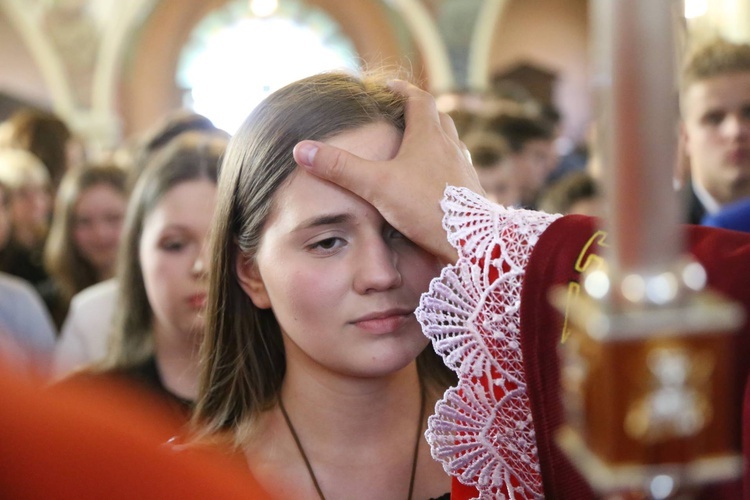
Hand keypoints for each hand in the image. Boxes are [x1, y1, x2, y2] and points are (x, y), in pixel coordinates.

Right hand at [293, 80, 484, 263]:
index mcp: (428, 136)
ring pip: (451, 143)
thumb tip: (302, 149)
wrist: (469, 240)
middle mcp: (450, 147)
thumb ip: (340, 167)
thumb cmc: (424, 207)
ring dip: (436, 138)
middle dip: (422, 111)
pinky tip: (436, 180)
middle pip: (439, 118)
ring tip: (420, 144)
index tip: (389, 86)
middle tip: (405, 112)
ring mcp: (463, 169)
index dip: (403, 91)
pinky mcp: (471, 191)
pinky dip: (445, 165)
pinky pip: (458, 168)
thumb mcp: (375, 185)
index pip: (419, 100)